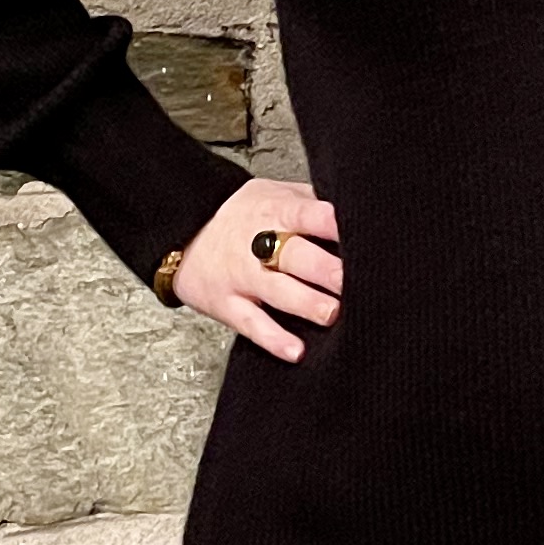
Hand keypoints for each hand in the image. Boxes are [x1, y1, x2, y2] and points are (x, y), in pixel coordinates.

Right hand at [171, 179, 339, 360]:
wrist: (183, 231)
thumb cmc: (240, 216)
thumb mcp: (273, 194)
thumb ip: (310, 202)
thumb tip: (355, 210)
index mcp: (276, 211)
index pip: (308, 214)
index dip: (333, 224)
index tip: (360, 235)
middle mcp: (259, 243)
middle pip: (296, 255)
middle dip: (326, 269)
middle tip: (352, 281)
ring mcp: (242, 276)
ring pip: (277, 291)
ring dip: (307, 303)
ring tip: (331, 313)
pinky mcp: (228, 305)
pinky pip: (252, 325)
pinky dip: (274, 339)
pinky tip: (296, 351)